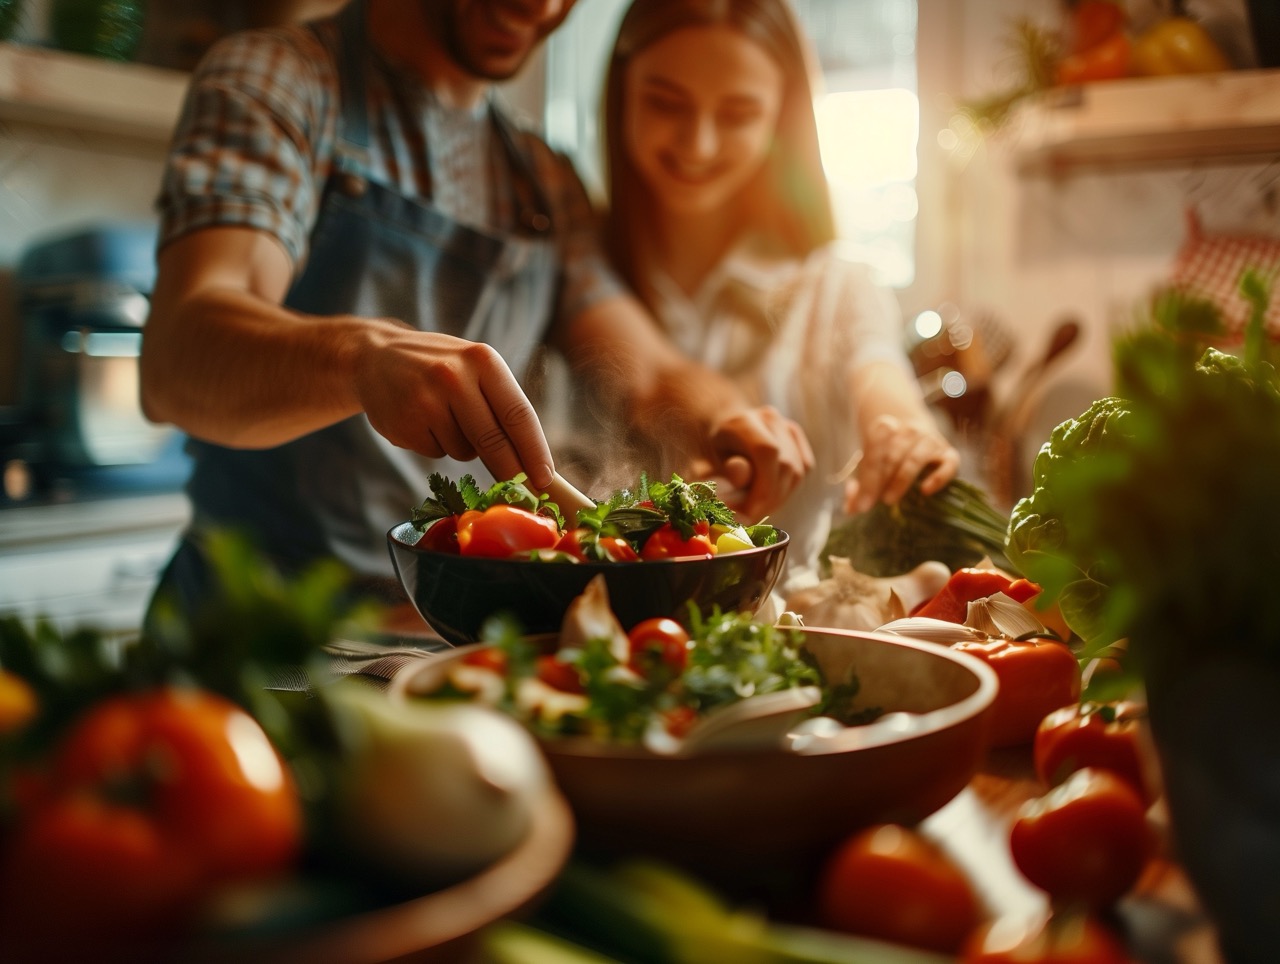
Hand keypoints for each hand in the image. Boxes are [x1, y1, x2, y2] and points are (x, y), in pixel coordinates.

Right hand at [353, 325, 555, 489]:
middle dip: (511, 471)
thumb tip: (530, 462)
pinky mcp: (403, 425)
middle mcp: (454, 377)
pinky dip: (435, 445)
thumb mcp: (473, 367)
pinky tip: (420, 420)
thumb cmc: (438, 366)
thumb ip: (500, 405)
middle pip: (493, 440)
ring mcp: (425, 402)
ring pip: (464, 451)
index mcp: (481, 360)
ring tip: (441, 415)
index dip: (535, 451)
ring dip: (462, 447)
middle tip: (523, 491)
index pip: (518, 414)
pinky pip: (436, 453)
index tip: (545, 478)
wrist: (374, 357)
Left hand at [706, 406, 813, 520]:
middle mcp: (769, 419)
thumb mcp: (702, 467)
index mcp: (742, 422)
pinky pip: (803, 470)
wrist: (717, 434)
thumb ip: (718, 476)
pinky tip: (767, 496)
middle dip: (769, 501)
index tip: (747, 516)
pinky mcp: (797, 439)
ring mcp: (786, 427)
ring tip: (754, 509)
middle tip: (747, 520)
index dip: (763, 489)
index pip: (767, 452)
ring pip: (797, 472)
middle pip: (786, 466)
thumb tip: (737, 485)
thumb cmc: (705, 455)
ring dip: (778, 498)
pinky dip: (788, 488)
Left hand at [842, 415, 958, 514]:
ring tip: (889, 500)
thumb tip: (851, 508)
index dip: (866, 479)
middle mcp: (910, 430)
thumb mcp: (869, 463)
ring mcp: (931, 440)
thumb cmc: (888, 454)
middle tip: (869, 506)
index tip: (861, 503)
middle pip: (892, 455)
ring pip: (915, 459)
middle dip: (878, 482)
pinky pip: (948, 465)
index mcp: (885, 427)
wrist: (916, 433)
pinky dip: (938, 477)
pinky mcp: (949, 454)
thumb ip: (859, 486)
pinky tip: (925, 491)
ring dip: (900, 480)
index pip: (874, 451)